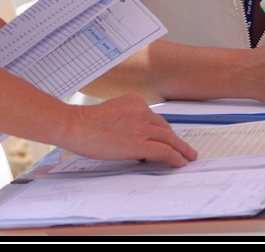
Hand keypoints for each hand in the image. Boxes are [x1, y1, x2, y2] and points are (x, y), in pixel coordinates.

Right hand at [64, 93, 196, 166]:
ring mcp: (141, 126)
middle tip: (186, 149)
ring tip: (188, 157)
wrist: (76, 126)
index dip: (165, 131)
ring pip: (169, 138)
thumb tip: (138, 141)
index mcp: (134, 101)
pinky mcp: (139, 142)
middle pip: (165, 128)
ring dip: (181, 149)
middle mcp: (141, 111)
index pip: (155, 118)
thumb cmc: (86, 123)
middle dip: (177, 140)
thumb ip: (128, 122)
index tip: (172, 138)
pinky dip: (175, 156)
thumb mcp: (112, 113)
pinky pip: (163, 150)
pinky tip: (180, 162)